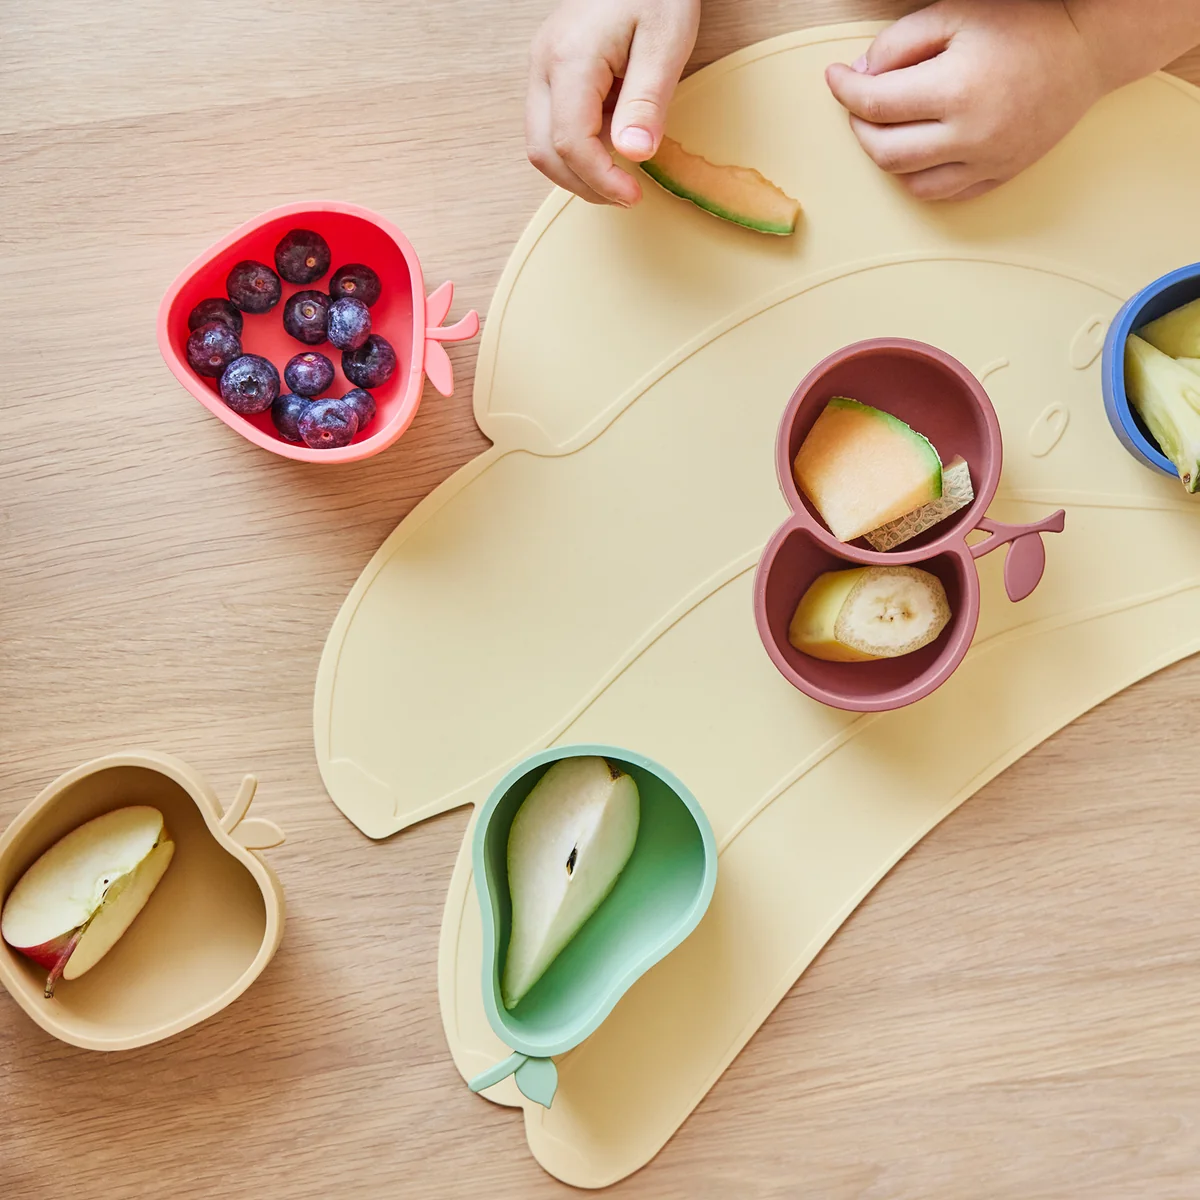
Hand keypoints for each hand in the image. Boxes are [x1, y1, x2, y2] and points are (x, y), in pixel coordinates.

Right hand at [526, 0, 700, 205]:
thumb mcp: (666, 41)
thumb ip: (648, 100)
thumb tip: (634, 155)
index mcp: (570, 59)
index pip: (571, 143)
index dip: (601, 180)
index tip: (634, 196)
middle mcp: (544, 65)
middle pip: (544, 151)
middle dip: (584, 185)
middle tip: (626, 195)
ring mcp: (541, 69)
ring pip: (541, 143)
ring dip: (578, 170)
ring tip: (620, 172)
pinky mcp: (549, 73)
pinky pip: (550, 125)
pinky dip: (577, 148)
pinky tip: (611, 142)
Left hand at [825, 0, 1104, 200]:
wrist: (1088, 47)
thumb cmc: (1024, 21)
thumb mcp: (955, 13)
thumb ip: (898, 44)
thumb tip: (859, 78)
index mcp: (956, 89)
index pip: (875, 104)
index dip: (844, 91)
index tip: (835, 77)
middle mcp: (970, 135)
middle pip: (884, 151)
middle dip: (861, 127)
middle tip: (860, 103)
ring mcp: (987, 161)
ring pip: (910, 181)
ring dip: (888, 156)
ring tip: (891, 125)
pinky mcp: (1001, 175)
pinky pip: (944, 194)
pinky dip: (920, 177)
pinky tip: (920, 149)